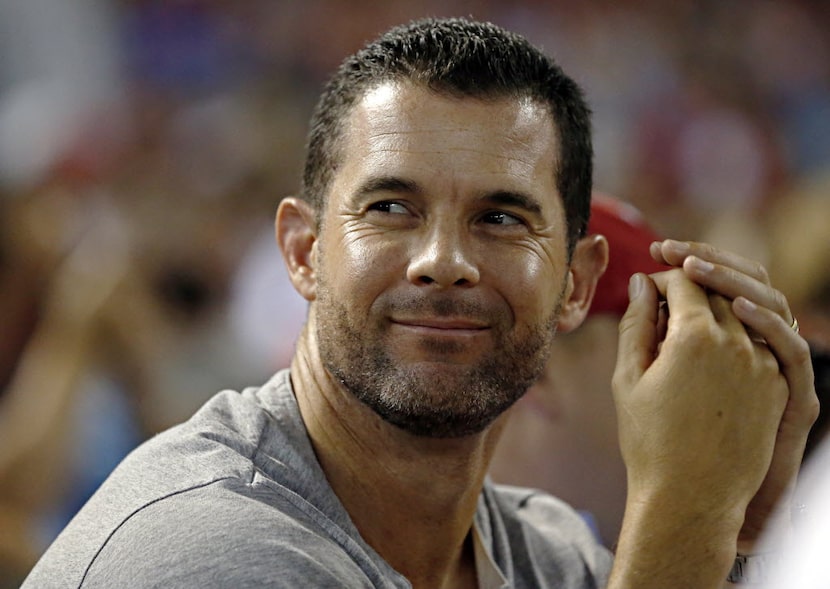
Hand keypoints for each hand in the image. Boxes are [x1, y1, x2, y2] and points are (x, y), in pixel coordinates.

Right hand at [649, 240, 818, 548]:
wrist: (692, 498)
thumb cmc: (649, 440)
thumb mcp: (628, 378)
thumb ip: (635, 323)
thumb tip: (640, 283)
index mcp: (694, 337)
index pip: (683, 281)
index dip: (661, 279)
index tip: (645, 291)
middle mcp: (737, 344)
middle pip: (717, 291)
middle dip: (690, 287)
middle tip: (662, 301)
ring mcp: (765, 367)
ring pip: (743, 316)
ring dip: (716, 311)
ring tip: (686, 329)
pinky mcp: (781, 389)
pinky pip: (762, 346)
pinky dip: (737, 338)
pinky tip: (711, 356)